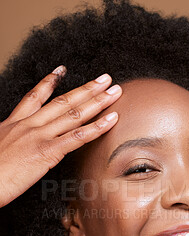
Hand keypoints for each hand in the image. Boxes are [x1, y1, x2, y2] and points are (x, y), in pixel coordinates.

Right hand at [0, 66, 121, 207]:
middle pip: (62, 101)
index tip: (61, 71)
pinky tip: (112, 118)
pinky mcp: (46, 152)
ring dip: (97, 101)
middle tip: (104, 78)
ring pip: (74, 114)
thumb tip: (22, 148)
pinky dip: (97, 127)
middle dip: (86, 88)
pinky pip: (77, 136)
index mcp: (14, 123)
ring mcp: (38, 136)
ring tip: (115, 91)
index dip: (49, 83)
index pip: (34, 98)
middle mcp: (28, 125)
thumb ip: (13, 143)